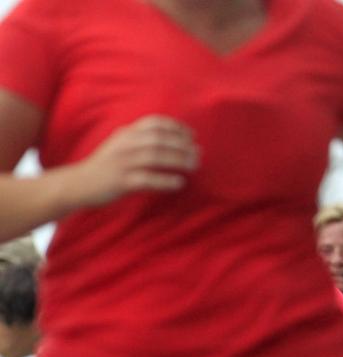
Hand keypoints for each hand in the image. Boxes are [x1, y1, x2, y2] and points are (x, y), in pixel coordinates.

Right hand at [69, 116, 197, 206]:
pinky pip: (147, 179)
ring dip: (178, 160)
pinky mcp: (121, 181)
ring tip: (195, 165)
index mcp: (126, 134)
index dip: (175, 127)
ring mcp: (122, 163)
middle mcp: (124, 145)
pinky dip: (165, 180)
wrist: (80, 183)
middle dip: (182, 144)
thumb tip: (170, 136)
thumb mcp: (120, 144)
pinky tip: (180, 183)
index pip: (153, 123)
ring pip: (155, 156)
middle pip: (158, 139)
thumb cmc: (106, 165)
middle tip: (198, 153)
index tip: (192, 135)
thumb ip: (139, 138)